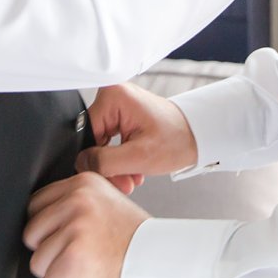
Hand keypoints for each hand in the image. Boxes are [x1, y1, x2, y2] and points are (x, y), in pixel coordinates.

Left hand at [25, 172, 148, 277]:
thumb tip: (40, 215)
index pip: (35, 203)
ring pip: (38, 259)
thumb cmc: (131, 237)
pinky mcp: (73, 257)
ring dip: (57, 269)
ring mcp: (75, 228)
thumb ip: (74, 202)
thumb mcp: (104, 202)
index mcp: (83, 183)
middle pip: (32, 232)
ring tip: (86, 262)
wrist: (156, 259)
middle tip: (76, 252)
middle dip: (48, 248)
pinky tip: (87, 274)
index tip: (59, 235)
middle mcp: (77, 201)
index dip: (46, 226)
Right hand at [77, 84, 197, 192]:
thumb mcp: (138, 157)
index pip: (86, 134)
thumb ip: (104, 162)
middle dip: (107, 166)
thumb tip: (81, 164)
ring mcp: (118, 105)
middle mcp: (113, 95)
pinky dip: (120, 159)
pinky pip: (110, 142)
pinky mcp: (123, 116)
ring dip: (115, 166)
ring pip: (101, 144)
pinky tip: (133, 170)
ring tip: (131, 178)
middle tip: (123, 182)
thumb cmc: (177, 139)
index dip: (94, 160)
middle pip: (93, 140)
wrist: (197, 136)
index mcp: (114, 96)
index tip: (107, 176)